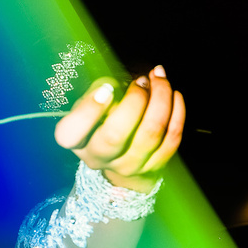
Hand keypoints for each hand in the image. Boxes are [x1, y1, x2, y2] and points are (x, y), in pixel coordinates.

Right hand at [53, 66, 185, 191]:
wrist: (120, 152)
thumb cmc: (102, 115)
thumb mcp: (91, 101)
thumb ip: (101, 90)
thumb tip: (129, 84)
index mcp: (76, 140)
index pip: (71, 132)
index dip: (89, 109)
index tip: (107, 88)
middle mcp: (98, 158)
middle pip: (115, 136)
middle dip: (134, 101)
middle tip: (142, 81)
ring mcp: (127, 167)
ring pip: (150, 134)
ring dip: (160, 99)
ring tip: (160, 79)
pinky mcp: (153, 168)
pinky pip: (171, 140)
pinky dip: (176, 113)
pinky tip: (174, 94)